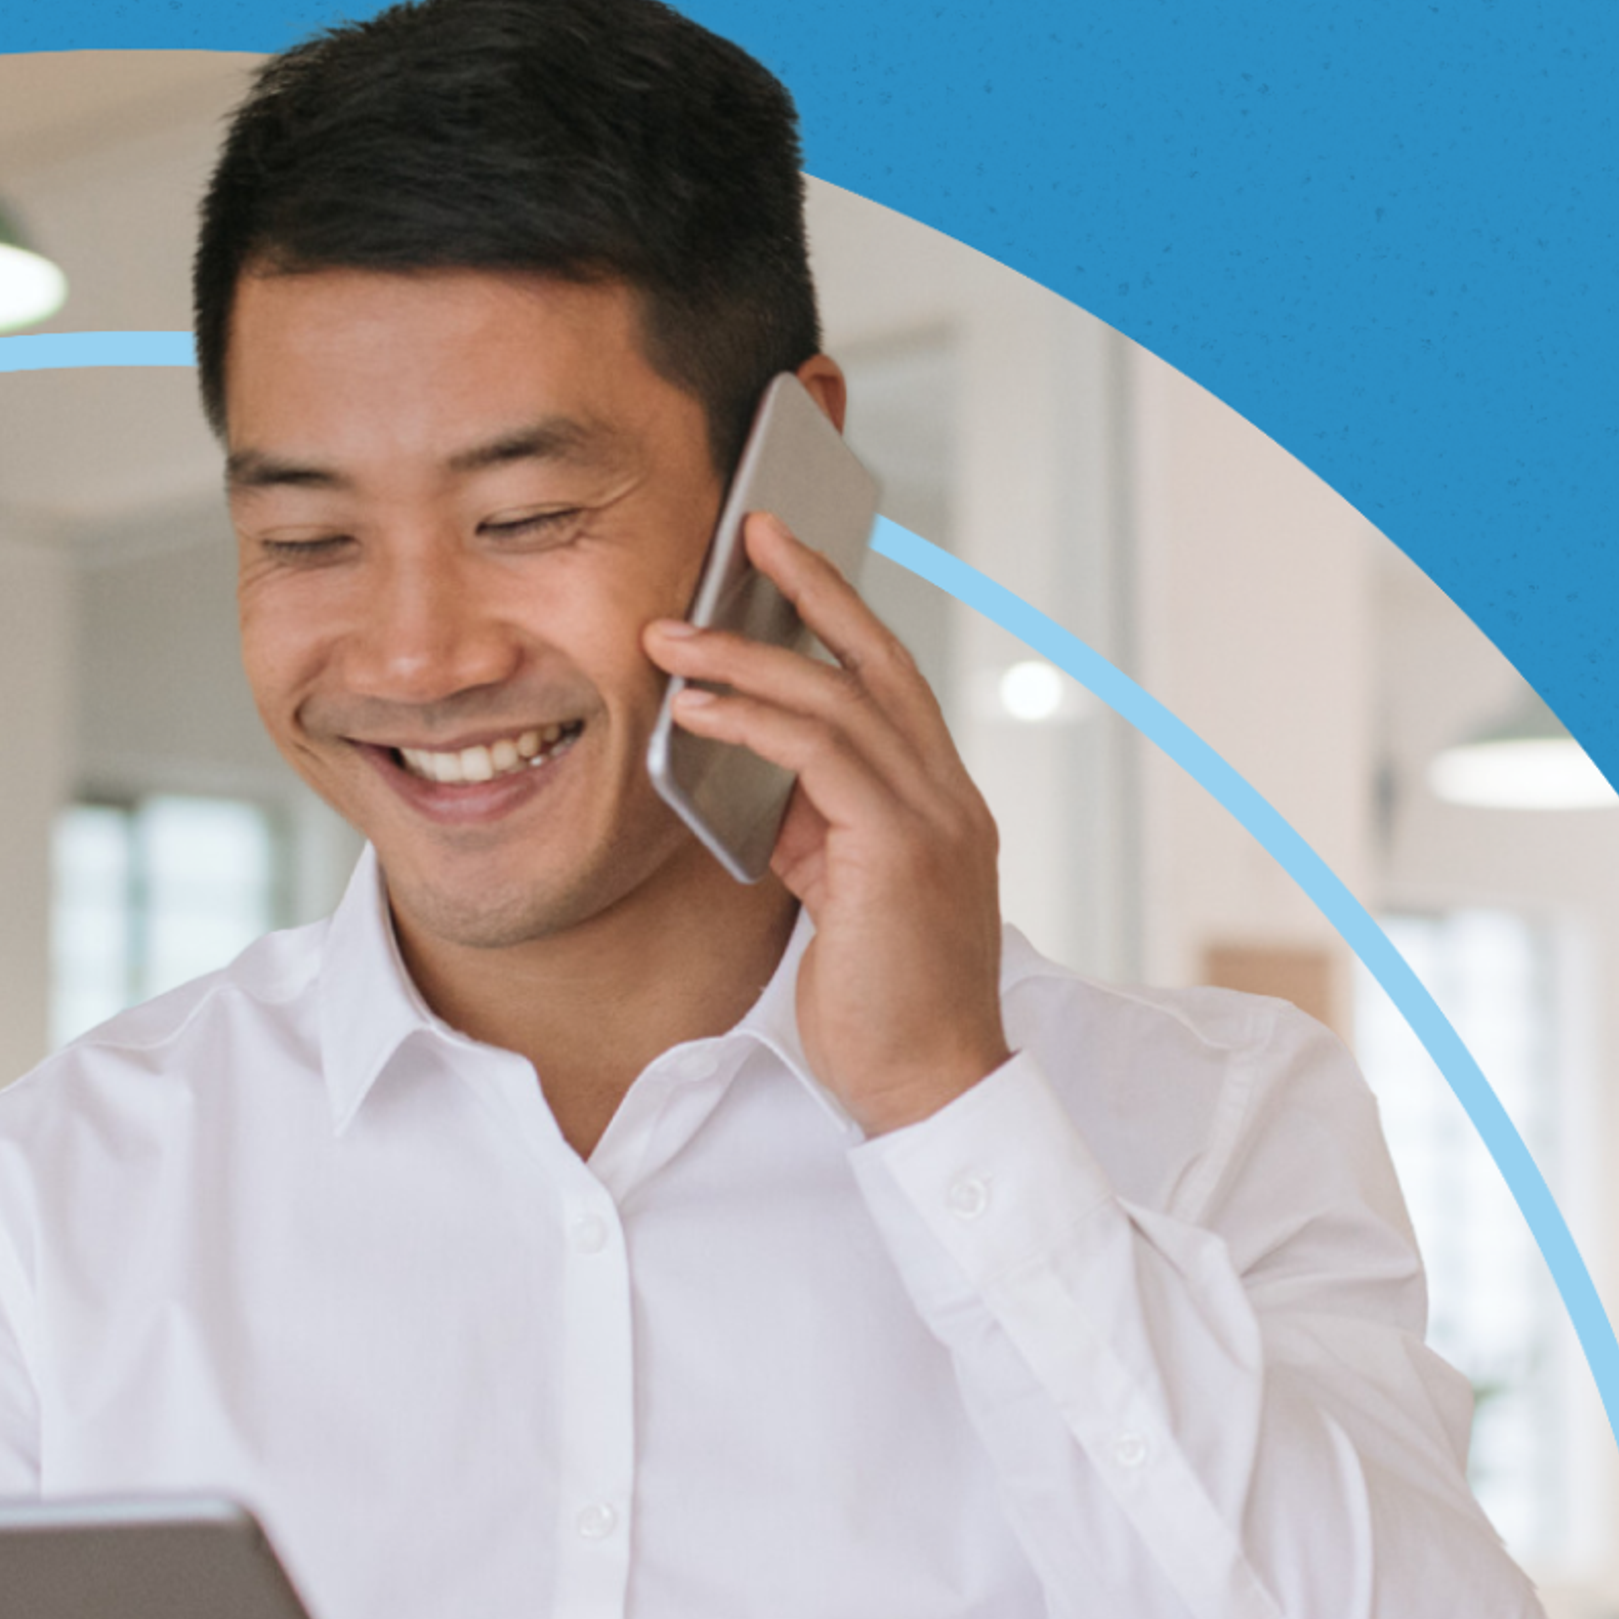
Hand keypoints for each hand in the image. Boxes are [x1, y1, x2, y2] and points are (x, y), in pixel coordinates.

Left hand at [644, 511, 1009, 1132]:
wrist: (930, 1089)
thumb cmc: (877, 1008)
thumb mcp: (837, 896)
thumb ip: (812, 827)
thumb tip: (751, 770)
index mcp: (937, 802)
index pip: (887, 682)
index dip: (836, 614)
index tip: (781, 560)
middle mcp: (947, 797)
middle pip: (879, 660)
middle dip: (812, 587)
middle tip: (749, 529)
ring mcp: (934, 821)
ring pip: (842, 700)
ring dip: (749, 657)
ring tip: (672, 636)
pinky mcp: (902, 854)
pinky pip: (824, 758)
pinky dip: (756, 722)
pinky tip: (697, 710)